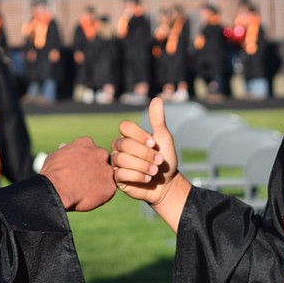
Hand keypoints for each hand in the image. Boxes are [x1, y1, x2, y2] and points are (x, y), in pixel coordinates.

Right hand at [39, 137, 114, 211]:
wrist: (57, 189)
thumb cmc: (53, 173)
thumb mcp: (55, 156)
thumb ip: (64, 151)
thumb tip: (64, 147)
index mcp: (87, 143)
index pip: (91, 150)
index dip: (85, 161)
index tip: (78, 169)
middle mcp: (100, 153)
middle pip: (102, 161)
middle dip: (95, 170)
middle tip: (84, 181)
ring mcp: (107, 170)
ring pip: (107, 176)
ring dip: (99, 182)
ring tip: (85, 191)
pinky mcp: (110, 186)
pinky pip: (108, 191)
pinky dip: (101, 195)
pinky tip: (89, 198)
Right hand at [111, 97, 188, 227]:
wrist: (166, 184)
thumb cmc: (165, 159)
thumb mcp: (164, 138)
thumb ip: (158, 120)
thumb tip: (157, 98)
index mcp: (129, 136)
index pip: (125, 126)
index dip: (139, 134)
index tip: (154, 143)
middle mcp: (119, 147)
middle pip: (125, 144)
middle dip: (145, 153)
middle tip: (159, 161)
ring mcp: (116, 163)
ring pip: (121, 159)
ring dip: (142, 165)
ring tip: (154, 171)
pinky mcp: (116, 178)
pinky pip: (121, 174)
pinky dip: (137, 175)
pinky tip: (147, 179)